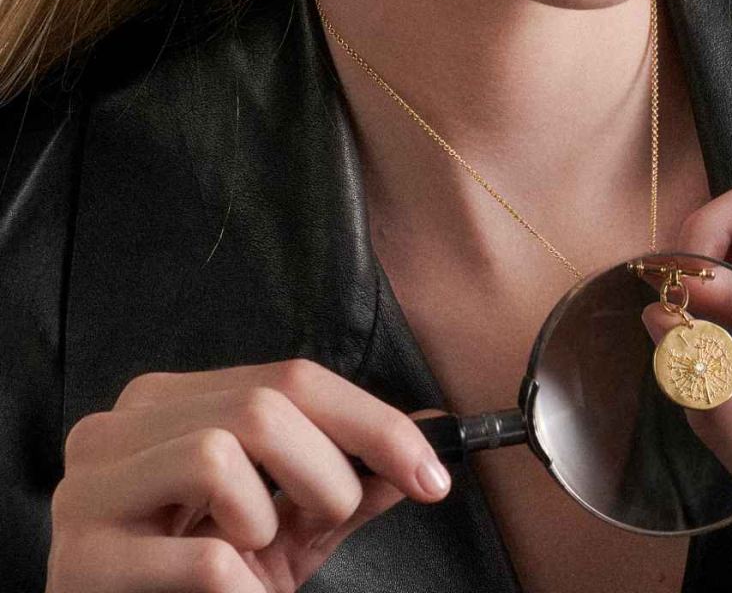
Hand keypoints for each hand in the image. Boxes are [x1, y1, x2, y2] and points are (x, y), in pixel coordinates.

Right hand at [46, 359, 452, 591]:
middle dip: (328, 469)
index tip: (434, 473)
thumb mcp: (287, 526)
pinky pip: (200, 558)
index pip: (291, 378)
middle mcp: (119, 428)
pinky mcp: (78, 565)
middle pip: (261, 406)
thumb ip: (350, 479)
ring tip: (252, 558)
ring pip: (217, 455)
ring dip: (267, 521)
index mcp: (171, 401)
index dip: (374, 421)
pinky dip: (244, 589)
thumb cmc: (206, 584)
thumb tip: (432, 433)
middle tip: (332, 519)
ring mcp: (86, 492)